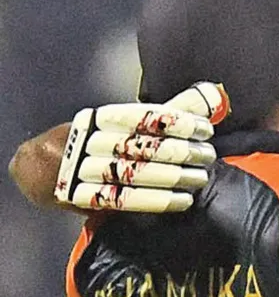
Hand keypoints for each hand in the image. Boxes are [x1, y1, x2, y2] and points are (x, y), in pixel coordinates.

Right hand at [54, 82, 228, 212]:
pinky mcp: (86, 197)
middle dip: (182, 152)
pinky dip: (159, 201)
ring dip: (175, 177)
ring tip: (201, 178)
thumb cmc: (106, 140)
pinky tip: (184, 200)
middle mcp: (92, 141)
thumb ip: (172, 109)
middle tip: (208, 156)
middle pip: (144, 146)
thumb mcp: (132, 120)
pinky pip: (127, 200)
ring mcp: (85, 170)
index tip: (205, 130)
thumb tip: (212, 94)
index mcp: (103, 118)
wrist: (49, 167)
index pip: (145, 117)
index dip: (179, 123)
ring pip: (137, 173)